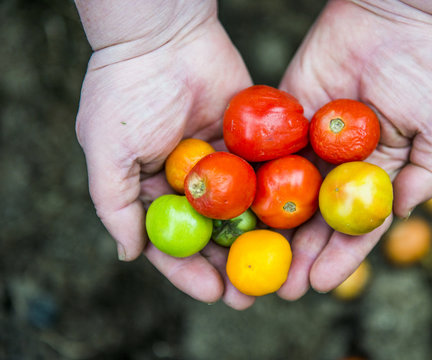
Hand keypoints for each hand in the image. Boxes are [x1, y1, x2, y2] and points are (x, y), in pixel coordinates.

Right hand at [75, 2, 255, 308]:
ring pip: (241, 211)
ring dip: (257, 241)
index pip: (171, 242)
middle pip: (212, 234)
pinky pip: (261, 176)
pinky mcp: (246, 143)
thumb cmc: (126, 93)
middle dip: (230, 264)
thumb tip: (130, 255)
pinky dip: (274, 199)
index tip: (212, 293)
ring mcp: (219, 164)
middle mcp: (188, 182)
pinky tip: (292, 224)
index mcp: (151, 190)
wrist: (163, 36)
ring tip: (278, 270)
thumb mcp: (106, 152)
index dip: (189, 271)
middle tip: (251, 294)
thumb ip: (114, 206)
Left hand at [277, 0, 431, 297]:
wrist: (390, 17)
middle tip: (281, 288)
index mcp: (378, 174)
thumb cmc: (426, 68)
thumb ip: (428, 174)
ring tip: (254, 265)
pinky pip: (267, 156)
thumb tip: (399, 216)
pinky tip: (239, 213)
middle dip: (300, 255)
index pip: (356, 225)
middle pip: (317, 220)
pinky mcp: (285, 123)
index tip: (321, 283)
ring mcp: (310, 146)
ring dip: (273, 233)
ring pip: (288, 196)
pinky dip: (253, 184)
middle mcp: (340, 167)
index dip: (340, 256)